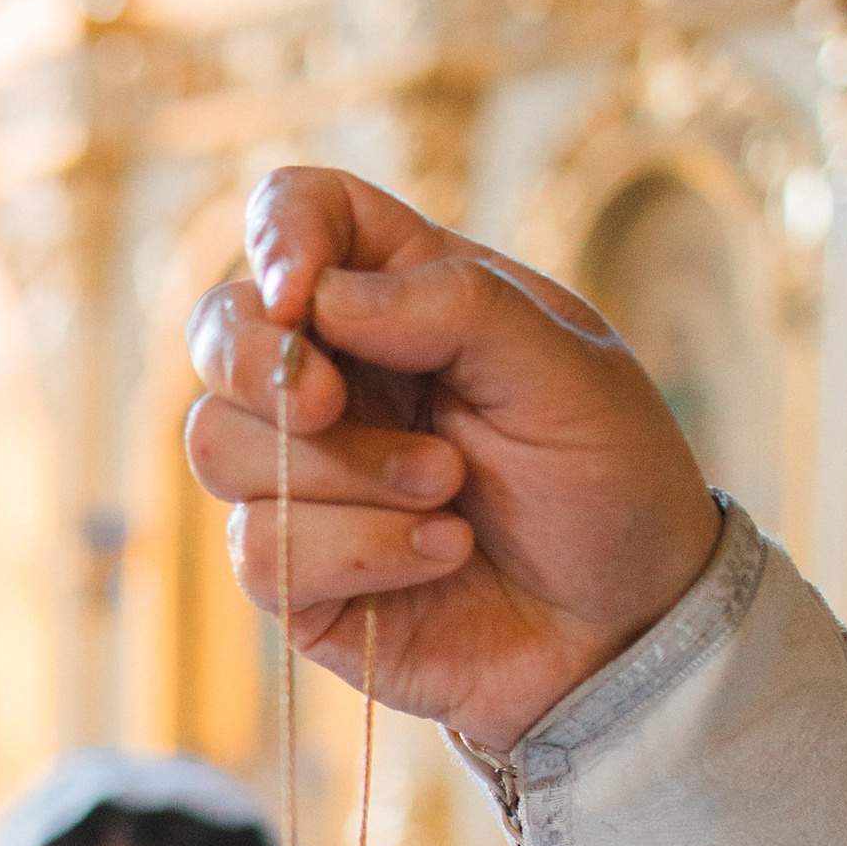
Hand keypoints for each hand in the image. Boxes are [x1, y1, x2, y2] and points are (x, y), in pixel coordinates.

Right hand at [184, 166, 720, 751]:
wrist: (628, 629)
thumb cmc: (610, 481)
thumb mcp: (568, 371)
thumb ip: (453, 307)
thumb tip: (318, 298)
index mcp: (401, 298)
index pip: (297, 216)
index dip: (279, 236)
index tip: (302, 294)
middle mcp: (337, 378)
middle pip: (219, 330)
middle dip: (256, 364)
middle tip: (328, 402)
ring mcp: (306, 478)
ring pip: (219, 445)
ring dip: (340, 473)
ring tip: (447, 491)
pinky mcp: (298, 576)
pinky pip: (260, 549)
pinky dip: (360, 550)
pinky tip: (440, 554)